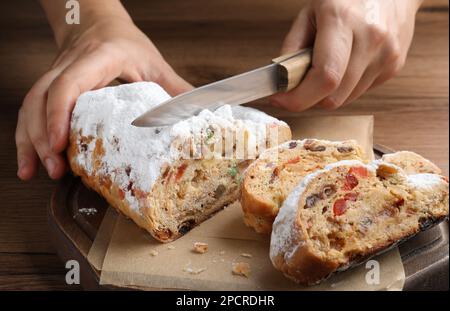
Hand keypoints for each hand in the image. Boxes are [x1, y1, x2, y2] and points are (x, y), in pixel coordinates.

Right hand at [16, 14, 191, 179]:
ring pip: (30, 105)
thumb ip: (175, 89)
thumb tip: (200, 117)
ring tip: (35, 172)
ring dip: (29, 141)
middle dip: (42, 137)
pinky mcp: (50, 86)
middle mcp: (70, 65)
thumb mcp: (154, 62)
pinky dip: (27, 136)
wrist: (97, 21)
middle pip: (42, 99)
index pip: (70, 83)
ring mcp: (55, 74)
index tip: (60, 144)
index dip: (60, 114)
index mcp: (99, 58)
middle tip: (54, 169)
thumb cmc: (126, 42)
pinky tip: (29, 161)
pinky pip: (31, 110)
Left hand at [271, 0, 421, 110]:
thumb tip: (282, 81)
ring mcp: (387, 54)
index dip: (298, 97)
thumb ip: (293, 47)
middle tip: (296, 89)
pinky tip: (343, 66)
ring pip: (345, 99)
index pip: (325, 77)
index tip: (281, 99)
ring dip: (327, 94)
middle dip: (308, 100)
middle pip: (334, 96)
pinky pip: (360, 92)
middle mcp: (370, 38)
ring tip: (322, 70)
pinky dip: (344, 88)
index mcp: (343, 19)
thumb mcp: (309, 12)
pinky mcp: (394, 66)